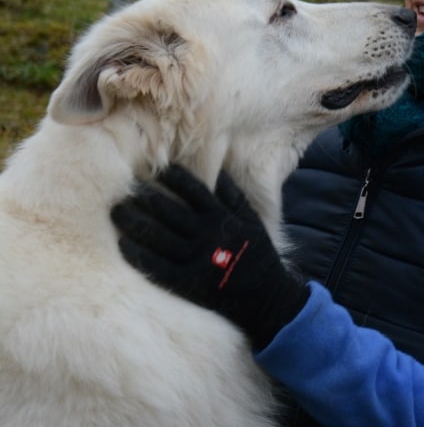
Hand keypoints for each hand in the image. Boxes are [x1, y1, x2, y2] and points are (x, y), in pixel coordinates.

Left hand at [112, 164, 308, 349]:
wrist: (265, 296)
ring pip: (157, 236)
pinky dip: (137, 254)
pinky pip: (155, 265)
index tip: (158, 169)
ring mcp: (195, 259)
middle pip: (168, 211)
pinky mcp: (186, 282)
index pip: (193, 190)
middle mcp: (206, 235)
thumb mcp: (252, 221)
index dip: (173, 177)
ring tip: (117, 211)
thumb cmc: (256, 254)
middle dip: (144, 197)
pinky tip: (123, 243)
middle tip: (126, 190)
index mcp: (222, 218)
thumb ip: (234, 196)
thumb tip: (217, 171)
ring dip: (134, 221)